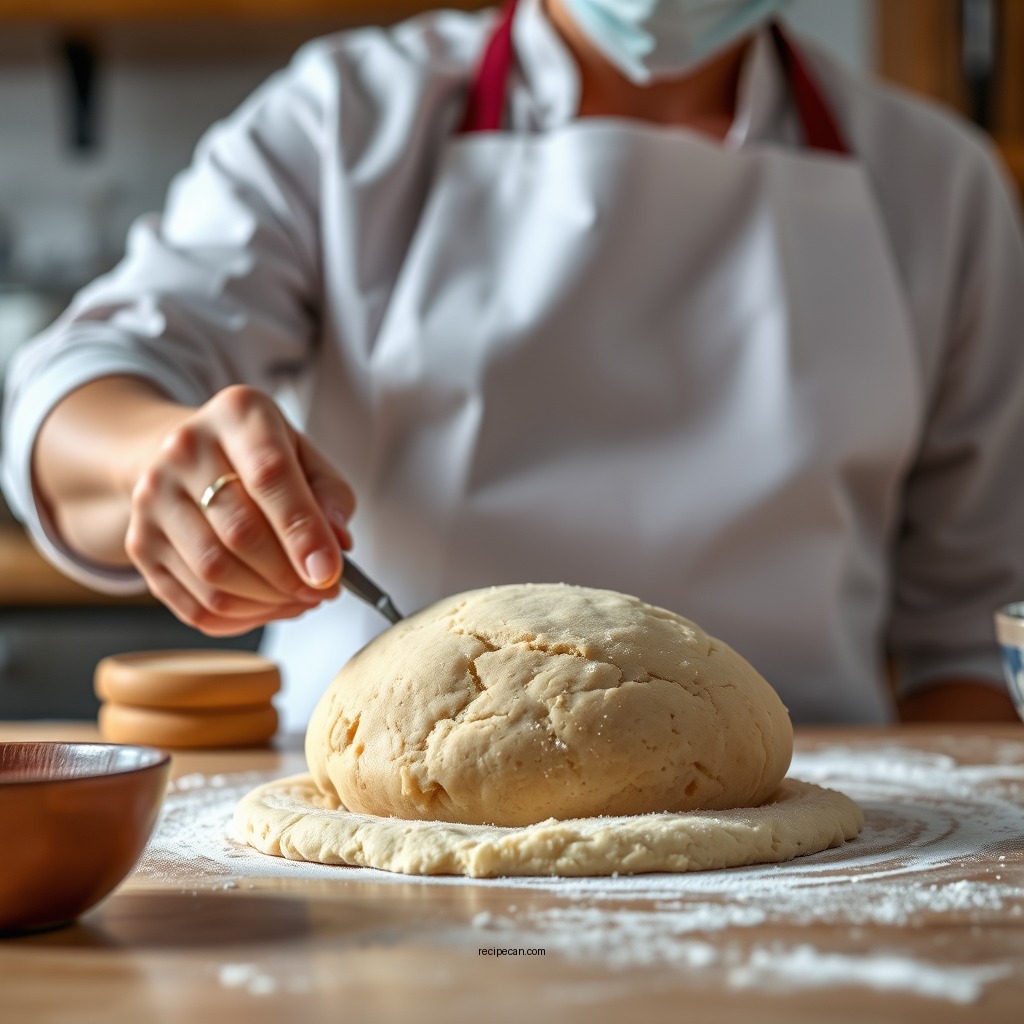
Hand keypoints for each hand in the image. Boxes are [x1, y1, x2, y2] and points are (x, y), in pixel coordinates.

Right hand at [125, 384, 355, 635]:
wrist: (184, 453)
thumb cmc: (258, 457)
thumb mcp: (305, 455)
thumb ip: (330, 497)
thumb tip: (336, 546)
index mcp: (237, 415)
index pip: (270, 475)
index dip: (302, 531)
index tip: (329, 573)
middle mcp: (183, 450)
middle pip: (240, 532)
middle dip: (289, 575)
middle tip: (323, 590)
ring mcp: (152, 497)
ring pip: (214, 573)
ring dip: (267, 601)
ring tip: (299, 599)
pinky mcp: (140, 543)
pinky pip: (193, 602)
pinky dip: (240, 617)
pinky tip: (267, 607)